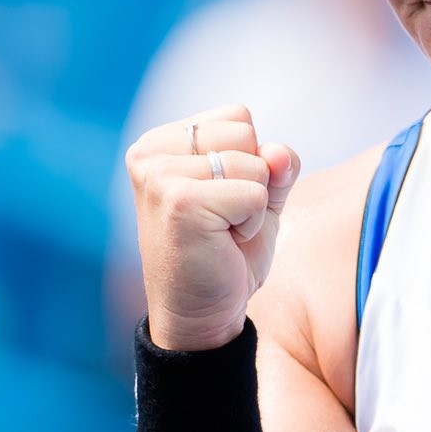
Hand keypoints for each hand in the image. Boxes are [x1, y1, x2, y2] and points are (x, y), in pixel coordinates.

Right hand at [127, 105, 300, 350]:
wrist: (200, 315)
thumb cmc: (226, 254)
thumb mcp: (259, 198)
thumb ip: (274, 165)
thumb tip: (279, 153)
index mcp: (162, 142)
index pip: (238, 116)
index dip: (250, 159)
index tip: (222, 199)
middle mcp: (151, 151)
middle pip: (246, 131)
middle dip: (253, 179)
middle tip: (224, 219)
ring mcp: (161, 175)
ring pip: (255, 162)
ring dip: (254, 204)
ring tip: (222, 231)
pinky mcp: (179, 202)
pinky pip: (254, 194)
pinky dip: (252, 223)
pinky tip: (223, 243)